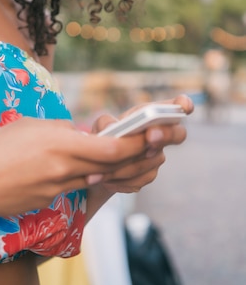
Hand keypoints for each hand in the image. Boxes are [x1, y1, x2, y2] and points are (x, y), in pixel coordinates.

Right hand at [0, 115, 162, 220]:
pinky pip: (73, 187)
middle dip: (135, 157)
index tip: (150, 135)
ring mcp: (56, 189)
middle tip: (152, 148)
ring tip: (124, 158)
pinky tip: (80, 169)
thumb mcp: (30, 126)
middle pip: (111, 167)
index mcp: (60, 144)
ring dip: (112, 168)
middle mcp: (64, 169)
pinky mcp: (48, 202)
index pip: (110, 149)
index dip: (135, 144)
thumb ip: (61, 130)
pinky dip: (83, 177)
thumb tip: (80, 133)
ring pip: (94, 178)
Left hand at [86, 95, 192, 214]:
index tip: (184, 105)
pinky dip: (121, 179)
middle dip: (166, 134)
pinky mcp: (148, 175)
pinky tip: (107, 179)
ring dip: (129, 163)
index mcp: (150, 115)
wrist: (99, 164)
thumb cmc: (105, 135)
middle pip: (177, 134)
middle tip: (151, 136)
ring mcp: (157, 156)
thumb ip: (107, 123)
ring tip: (106, 166)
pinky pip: (139, 178)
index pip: (174, 106)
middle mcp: (160, 134)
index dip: (183, 104)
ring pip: (152, 160)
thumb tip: (112, 129)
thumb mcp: (102, 125)